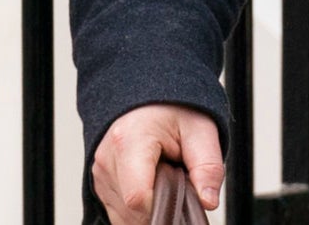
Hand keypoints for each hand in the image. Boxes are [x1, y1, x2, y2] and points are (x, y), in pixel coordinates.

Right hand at [93, 103, 223, 224]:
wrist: (151, 96)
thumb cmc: (176, 110)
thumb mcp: (201, 131)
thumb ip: (208, 168)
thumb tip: (209, 202)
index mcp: (129, 141)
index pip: (138, 198)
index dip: (166, 205)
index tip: (184, 195)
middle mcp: (107, 159)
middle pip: (133, 210)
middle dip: (161, 205)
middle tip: (177, 179)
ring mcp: (99, 174)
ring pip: (125, 216)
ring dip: (149, 208)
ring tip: (164, 178)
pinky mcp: (99, 184)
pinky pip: (119, 213)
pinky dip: (138, 209)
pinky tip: (152, 186)